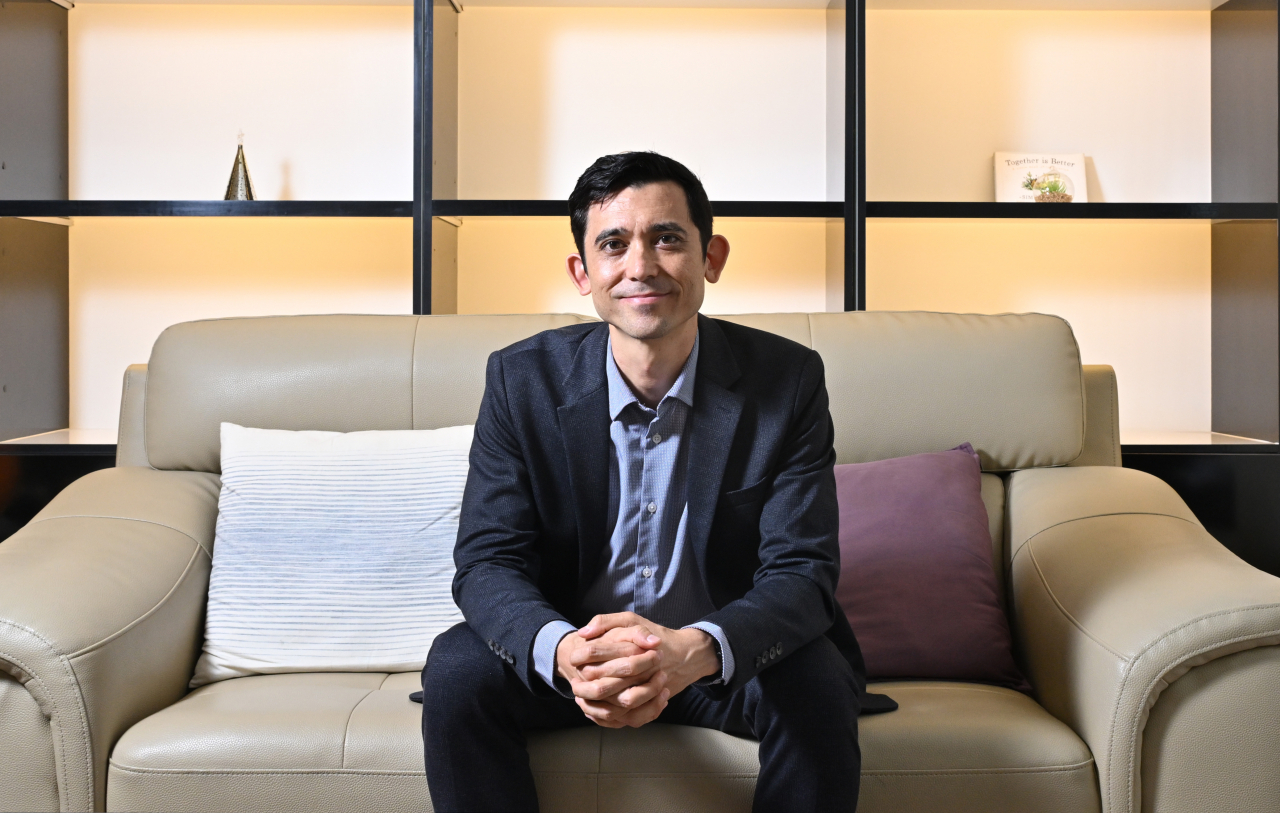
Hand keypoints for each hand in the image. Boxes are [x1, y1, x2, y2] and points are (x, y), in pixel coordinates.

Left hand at [572, 612, 720, 727]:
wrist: (686, 655)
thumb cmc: (655, 635)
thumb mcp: (630, 620)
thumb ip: (605, 621)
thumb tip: (583, 633)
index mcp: (633, 647)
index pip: (598, 652)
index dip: (582, 656)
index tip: (573, 658)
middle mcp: (642, 670)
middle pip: (605, 685)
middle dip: (586, 687)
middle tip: (575, 684)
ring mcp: (649, 690)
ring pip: (617, 707)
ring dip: (597, 706)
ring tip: (583, 698)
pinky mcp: (653, 704)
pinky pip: (632, 718)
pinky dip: (613, 718)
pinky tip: (600, 711)